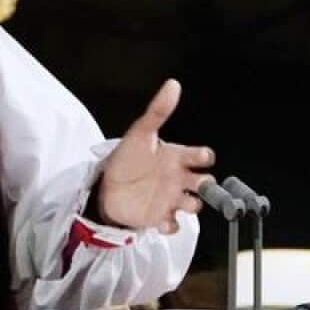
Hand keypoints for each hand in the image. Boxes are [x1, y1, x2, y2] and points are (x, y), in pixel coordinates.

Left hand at [97, 79, 215, 233]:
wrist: (104, 185)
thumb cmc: (125, 158)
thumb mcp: (140, 132)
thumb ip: (158, 110)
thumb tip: (172, 84)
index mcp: (177, 157)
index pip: (203, 156)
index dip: (204, 157)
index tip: (199, 157)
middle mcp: (178, 178)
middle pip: (206, 184)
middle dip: (206, 186)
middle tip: (196, 184)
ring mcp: (170, 198)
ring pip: (194, 205)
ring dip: (190, 205)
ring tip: (176, 201)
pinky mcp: (159, 216)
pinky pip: (174, 225)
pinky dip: (171, 225)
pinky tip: (161, 219)